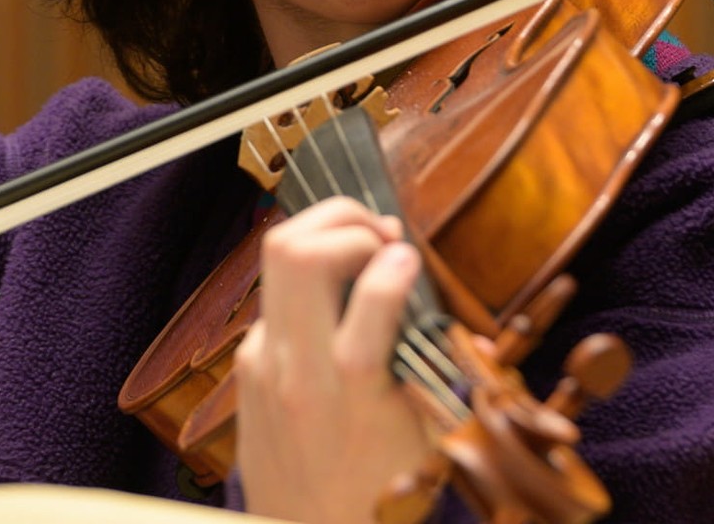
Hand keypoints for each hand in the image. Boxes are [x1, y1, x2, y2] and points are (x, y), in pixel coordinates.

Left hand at [235, 196, 434, 523]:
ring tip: (360, 243)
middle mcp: (299, 370)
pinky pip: (272, 294)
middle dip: (348, 221)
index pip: (371, 296)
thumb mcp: (426, 439)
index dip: (399, 262)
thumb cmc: (377, 494)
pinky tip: (334, 294)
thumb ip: (440, 373)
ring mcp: (263, 363)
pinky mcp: (246, 363)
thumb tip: (467, 328)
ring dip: (322, 231)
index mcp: (355, 392)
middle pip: (299, 252)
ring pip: (276, 256)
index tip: (411, 260)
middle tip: (381, 234)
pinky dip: (306, 277)